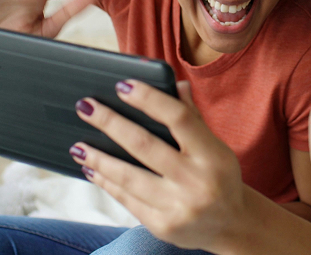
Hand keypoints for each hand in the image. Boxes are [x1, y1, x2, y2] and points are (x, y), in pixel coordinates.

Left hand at [69, 81, 247, 251]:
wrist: (232, 225)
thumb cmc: (219, 176)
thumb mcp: (216, 146)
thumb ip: (193, 117)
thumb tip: (175, 84)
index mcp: (212, 155)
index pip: (178, 118)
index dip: (149, 99)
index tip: (123, 86)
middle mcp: (196, 181)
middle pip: (144, 145)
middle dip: (110, 123)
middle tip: (86, 106)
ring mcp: (178, 207)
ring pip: (128, 177)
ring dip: (99, 158)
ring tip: (78, 145)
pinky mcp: (163, 226)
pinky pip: (127, 200)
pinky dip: (107, 182)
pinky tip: (92, 169)